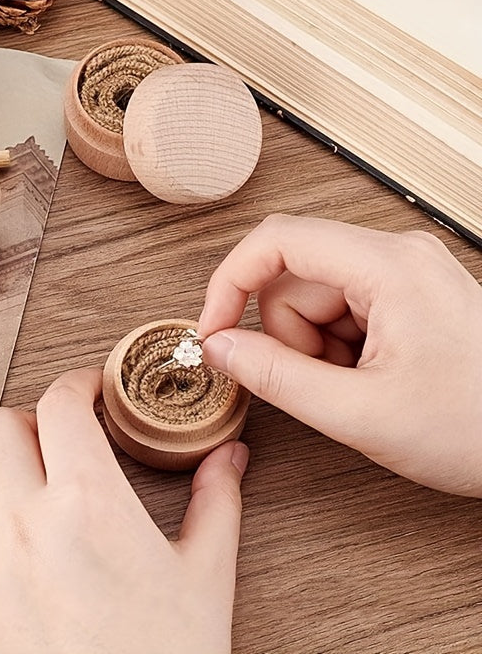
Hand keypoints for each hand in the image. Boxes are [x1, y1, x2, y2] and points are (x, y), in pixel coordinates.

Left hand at [0, 368, 248, 653]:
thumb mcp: (205, 576)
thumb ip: (217, 502)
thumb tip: (231, 455)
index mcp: (89, 503)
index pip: (59, 404)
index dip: (76, 384)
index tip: (90, 390)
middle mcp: (25, 522)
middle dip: (32, 419)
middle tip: (60, 438)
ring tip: (27, 479)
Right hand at [198, 214, 481, 497]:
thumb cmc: (477, 429)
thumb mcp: (361, 413)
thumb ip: (275, 377)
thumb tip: (220, 347)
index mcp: (389, 267)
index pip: (277, 240)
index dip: (230, 282)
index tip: (213, 328)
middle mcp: (396, 255)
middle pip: (293, 277)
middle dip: (289, 335)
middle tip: (322, 383)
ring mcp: (403, 273)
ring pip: (313, 297)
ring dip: (314, 347)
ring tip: (357, 386)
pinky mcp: (405, 294)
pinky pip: (340, 310)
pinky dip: (338, 349)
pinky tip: (371, 378)